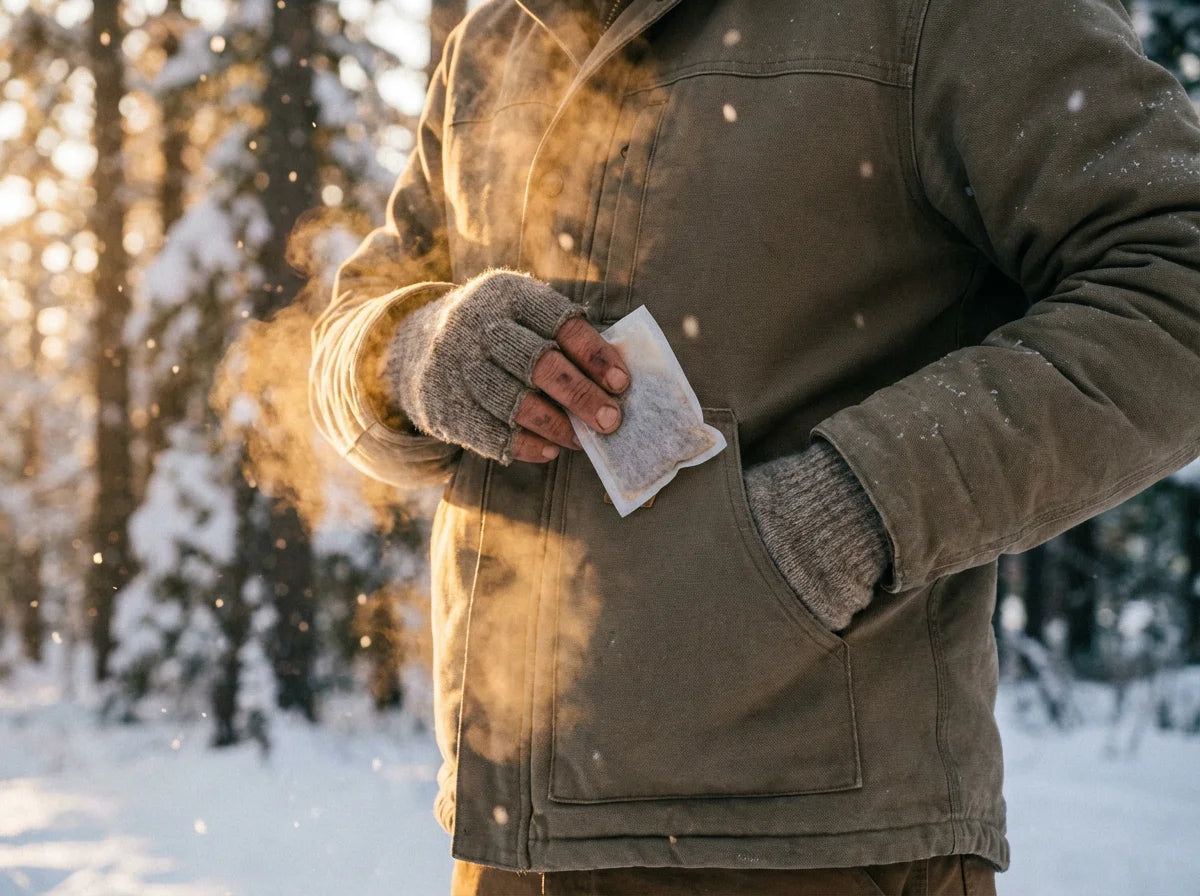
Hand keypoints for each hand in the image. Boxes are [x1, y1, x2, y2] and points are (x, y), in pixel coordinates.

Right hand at [387, 270, 629, 463]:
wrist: (413, 345)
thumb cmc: (494, 332)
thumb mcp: (521, 313)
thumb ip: (565, 337)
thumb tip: (616, 380)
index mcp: (507, 294)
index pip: (560, 323)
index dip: (595, 355)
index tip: (621, 384)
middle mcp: (477, 324)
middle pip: (540, 364)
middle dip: (582, 396)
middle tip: (611, 421)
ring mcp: (455, 365)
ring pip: (516, 404)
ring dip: (557, 426)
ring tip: (583, 438)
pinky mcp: (442, 404)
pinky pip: (491, 433)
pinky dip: (527, 445)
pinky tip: (551, 449)